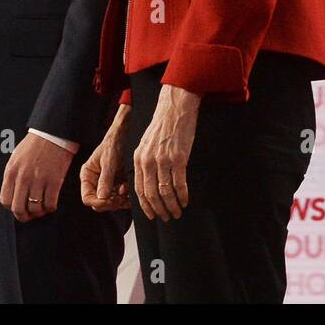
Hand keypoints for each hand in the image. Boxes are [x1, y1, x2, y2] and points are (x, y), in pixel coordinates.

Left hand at [0, 132, 74, 220]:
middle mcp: (23, 178)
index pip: (5, 201)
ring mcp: (39, 179)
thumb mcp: (15, 159)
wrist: (54, 132)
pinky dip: (50, 208)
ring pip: (35, 208)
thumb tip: (4, 199)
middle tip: (29, 216)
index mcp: (11, 172)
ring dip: (38, 213)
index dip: (12, 209)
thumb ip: (9, 178)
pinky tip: (51, 205)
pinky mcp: (55, 180)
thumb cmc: (35, 144)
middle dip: (24, 216)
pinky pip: (50, 202)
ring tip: (42, 210)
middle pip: (19, 208)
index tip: (19, 208)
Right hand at [80, 105, 132, 212]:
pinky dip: (124, 196)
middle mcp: (94, 181)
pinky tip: (129, 191)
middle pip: (98, 202)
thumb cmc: (113, 143)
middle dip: (110, 202)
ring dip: (118, 200)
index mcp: (87, 176)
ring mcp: (105, 183)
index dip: (98, 202)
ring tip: (126, 192)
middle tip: (121, 198)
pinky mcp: (115, 182)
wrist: (124, 133)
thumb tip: (102, 198)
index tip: (110, 200)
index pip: (87, 198)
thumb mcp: (109, 161)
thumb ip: (105, 179)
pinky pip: (118, 195)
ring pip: (109, 200)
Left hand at [133, 83, 200, 222]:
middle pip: (151, 194)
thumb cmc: (162, 124)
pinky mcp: (179, 158)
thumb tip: (148, 182)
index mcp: (138, 159)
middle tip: (167, 217)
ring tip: (177, 212)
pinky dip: (183, 195)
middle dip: (159, 210)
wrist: (175, 107)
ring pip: (165, 192)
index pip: (139, 190)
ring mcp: (163, 161)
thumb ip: (144, 162)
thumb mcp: (146, 143)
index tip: (152, 215)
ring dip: (172, 205)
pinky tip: (186, 200)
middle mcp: (148, 162)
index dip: (146, 206)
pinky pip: (179, 183)